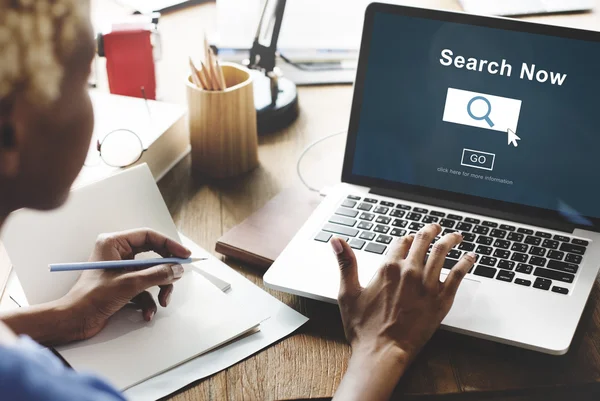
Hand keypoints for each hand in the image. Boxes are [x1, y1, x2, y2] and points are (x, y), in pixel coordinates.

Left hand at [62, 228, 190, 340]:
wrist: (73, 321)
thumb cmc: (90, 298)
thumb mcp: (129, 284)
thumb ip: (157, 274)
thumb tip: (177, 269)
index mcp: (114, 243)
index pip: (149, 236)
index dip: (169, 245)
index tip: (184, 255)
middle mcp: (118, 253)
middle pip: (153, 256)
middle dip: (165, 271)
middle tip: (177, 277)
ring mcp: (121, 270)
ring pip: (151, 274)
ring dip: (159, 289)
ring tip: (162, 301)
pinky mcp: (122, 285)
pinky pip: (144, 288)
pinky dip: (149, 301)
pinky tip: (147, 313)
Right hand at [331, 224, 475, 400]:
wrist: (382, 352)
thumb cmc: (363, 328)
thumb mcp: (348, 293)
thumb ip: (346, 263)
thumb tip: (336, 240)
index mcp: (388, 268)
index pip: (400, 242)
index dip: (405, 238)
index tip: (409, 238)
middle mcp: (409, 271)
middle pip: (423, 242)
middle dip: (430, 231)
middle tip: (435, 228)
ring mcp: (427, 285)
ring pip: (442, 252)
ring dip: (450, 240)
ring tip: (455, 236)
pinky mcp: (441, 299)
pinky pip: (458, 275)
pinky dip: (465, 263)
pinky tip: (470, 257)